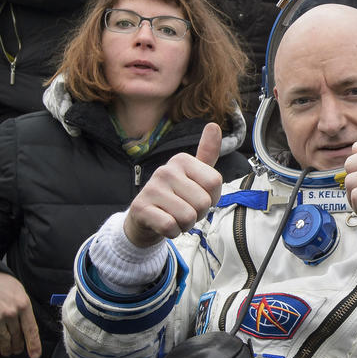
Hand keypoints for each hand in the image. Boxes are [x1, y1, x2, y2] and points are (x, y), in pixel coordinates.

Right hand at [0, 269, 41, 357]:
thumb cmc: (4, 286)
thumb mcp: (21, 294)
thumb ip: (25, 311)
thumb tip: (29, 330)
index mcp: (23, 305)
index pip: (31, 329)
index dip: (34, 344)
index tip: (35, 355)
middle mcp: (10, 312)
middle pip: (17, 337)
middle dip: (19, 346)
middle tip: (18, 349)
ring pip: (4, 340)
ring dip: (7, 348)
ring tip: (8, 350)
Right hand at [124, 123, 222, 246]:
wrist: (145, 218)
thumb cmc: (176, 196)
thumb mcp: (194, 174)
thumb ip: (207, 153)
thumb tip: (214, 125)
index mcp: (182, 160)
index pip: (215, 182)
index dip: (212, 197)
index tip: (198, 196)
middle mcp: (166, 170)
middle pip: (203, 202)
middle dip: (198, 214)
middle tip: (185, 209)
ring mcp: (151, 188)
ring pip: (188, 217)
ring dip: (185, 224)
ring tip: (174, 216)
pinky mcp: (140, 207)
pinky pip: (170, 227)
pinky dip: (172, 232)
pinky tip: (164, 224)